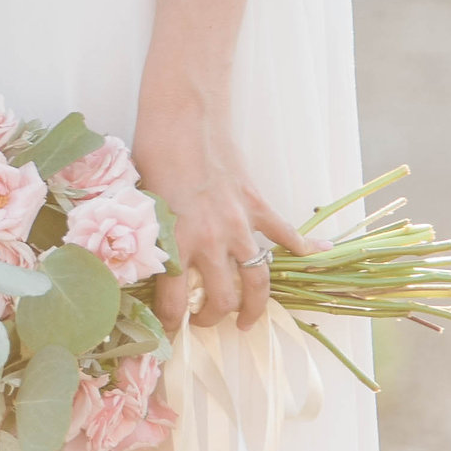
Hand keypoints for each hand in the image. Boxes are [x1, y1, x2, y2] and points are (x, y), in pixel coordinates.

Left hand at [134, 76, 296, 336]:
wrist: (182, 116)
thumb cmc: (151, 154)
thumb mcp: (139, 204)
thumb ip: (150, 240)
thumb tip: (145, 268)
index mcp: (175, 242)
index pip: (174, 303)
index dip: (171, 327)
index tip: (170, 335)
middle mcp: (210, 240)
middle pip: (222, 299)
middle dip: (212, 318)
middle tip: (205, 322)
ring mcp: (238, 223)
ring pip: (257, 280)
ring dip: (253, 305)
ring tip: (247, 320)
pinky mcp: (256, 203)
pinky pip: (283, 234)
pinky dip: (301, 249)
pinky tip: (311, 260)